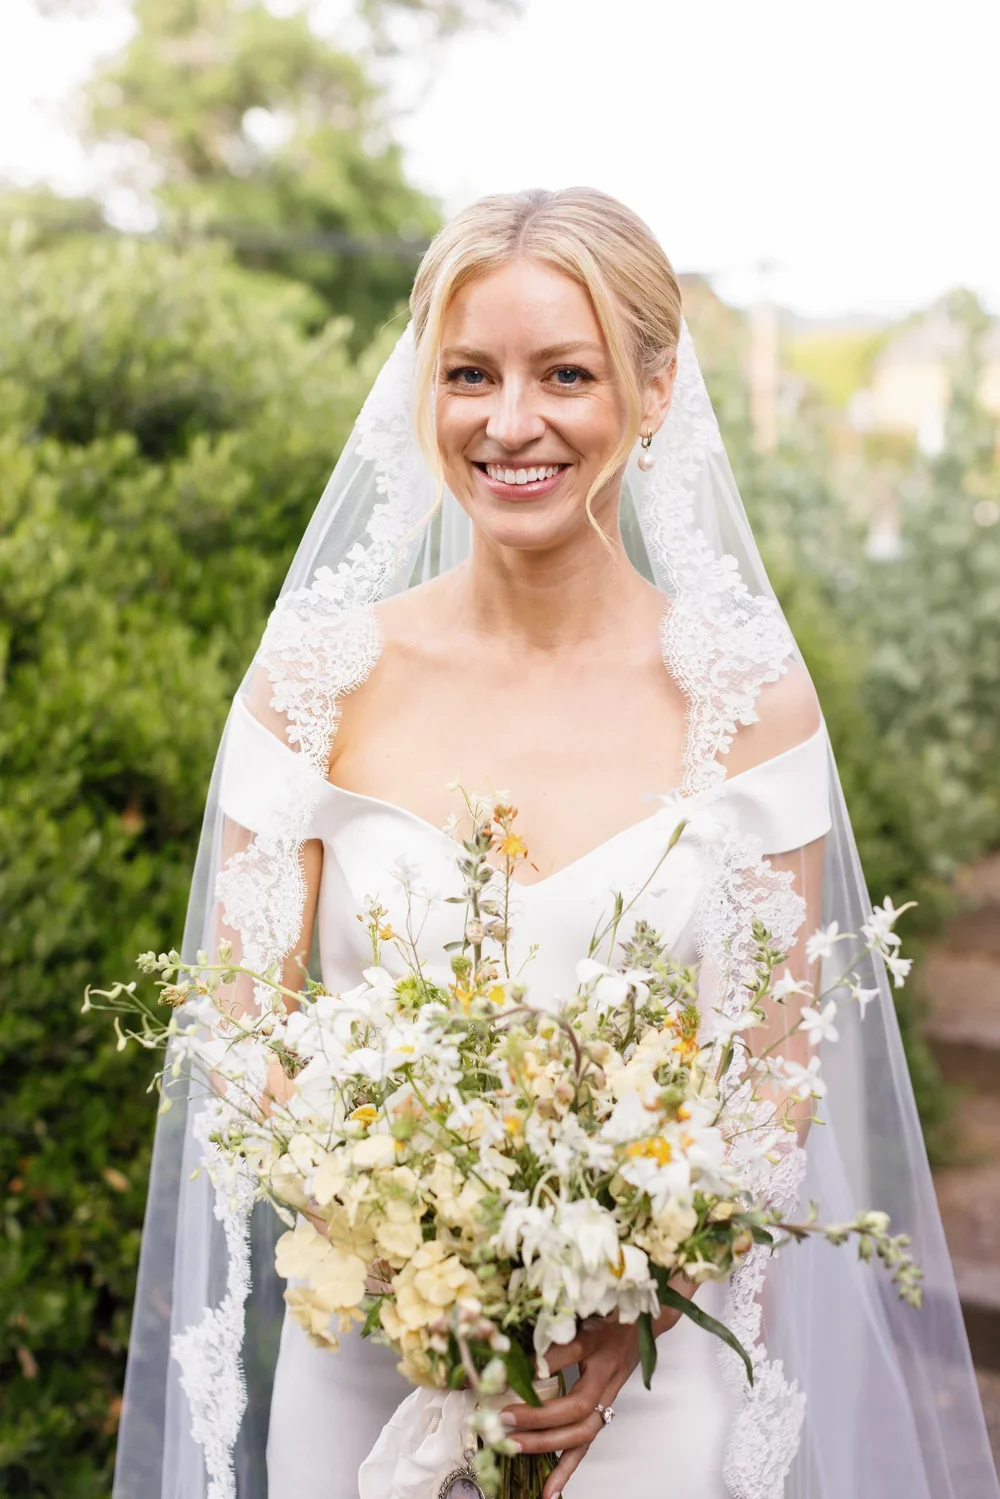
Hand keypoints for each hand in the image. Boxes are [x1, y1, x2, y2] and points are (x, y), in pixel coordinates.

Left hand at [502, 1283, 692, 1498]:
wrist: (644, 1325)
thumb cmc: (608, 1315)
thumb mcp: (583, 1310)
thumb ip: (556, 1324)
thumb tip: (520, 1342)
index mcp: (599, 1342)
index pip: (573, 1351)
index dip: (547, 1362)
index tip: (517, 1368)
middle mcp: (605, 1375)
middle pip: (577, 1406)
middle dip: (539, 1417)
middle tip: (504, 1417)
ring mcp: (606, 1398)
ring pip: (582, 1432)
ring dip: (547, 1444)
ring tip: (514, 1448)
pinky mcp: (602, 1413)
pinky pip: (585, 1445)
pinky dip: (566, 1470)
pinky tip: (550, 1491)